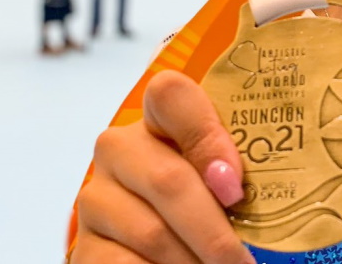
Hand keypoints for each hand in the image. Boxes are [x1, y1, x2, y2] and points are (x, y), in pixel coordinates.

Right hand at [71, 70, 254, 263]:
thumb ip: (237, 172)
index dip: (207, 137)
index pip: (170, 95)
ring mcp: (97, 197)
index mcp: (158, 119)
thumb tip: (255, 196)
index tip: (235, 189)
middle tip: (245, 262)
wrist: (161, 238)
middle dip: (215, 232)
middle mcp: (120, 150)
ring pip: (152, 233)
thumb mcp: (226, 178)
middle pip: (169, 181)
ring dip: (195, 262)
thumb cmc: (210, 201)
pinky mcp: (86, 245)